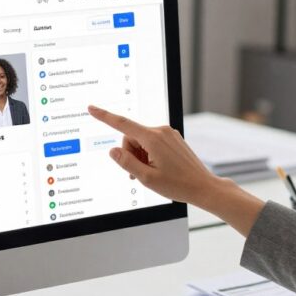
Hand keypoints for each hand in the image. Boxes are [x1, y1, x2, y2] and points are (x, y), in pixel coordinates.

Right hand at [88, 105, 216, 205]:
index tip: (92, 109)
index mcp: (153, 138)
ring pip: (141, 141)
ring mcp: (168, 134)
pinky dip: (149, 154)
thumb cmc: (177, 185)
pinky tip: (158, 168)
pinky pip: (152, 142)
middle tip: (138, 174)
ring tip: (150, 173)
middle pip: (131, 138)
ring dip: (140, 156)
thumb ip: (126, 163)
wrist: (203, 187)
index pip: (122, 124)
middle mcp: (161, 131)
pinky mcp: (172, 138)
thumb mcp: (146, 178)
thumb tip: (113, 151)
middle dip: (130, 154)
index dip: (104, 117)